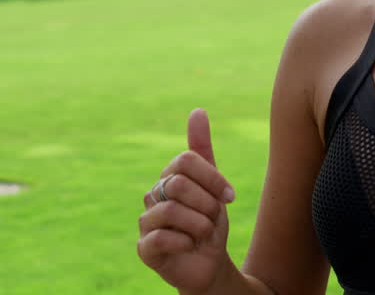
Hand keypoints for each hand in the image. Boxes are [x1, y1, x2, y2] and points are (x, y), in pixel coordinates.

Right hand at [138, 108, 238, 293]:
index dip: (213, 178)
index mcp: (169, 177)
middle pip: (177, 183)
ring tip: (203, 233)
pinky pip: (160, 236)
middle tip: (213, 218)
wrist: (209, 263)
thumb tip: (197, 110)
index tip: (230, 197)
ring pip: (170, 210)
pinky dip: (185, 240)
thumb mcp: (214, 185)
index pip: (186, 160)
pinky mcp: (144, 248)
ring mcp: (146, 221)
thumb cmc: (209, 221)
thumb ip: (202, 150)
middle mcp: (153, 195)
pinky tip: (190, 245)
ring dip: (198, 224)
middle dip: (206, 203)